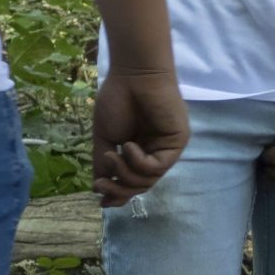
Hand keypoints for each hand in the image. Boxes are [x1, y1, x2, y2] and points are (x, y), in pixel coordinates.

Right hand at [92, 65, 189, 207]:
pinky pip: (157, 167)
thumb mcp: (105, 138)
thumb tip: (98, 190)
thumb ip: (104, 163)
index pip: (132, 181)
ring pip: (149, 180)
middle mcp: (155, 151)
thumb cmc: (117, 99)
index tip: (99, 199)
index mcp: (139, 150)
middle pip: (141, 186)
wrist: (132, 75)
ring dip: (126, 174)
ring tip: (112, 156)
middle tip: (101, 186)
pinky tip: (129, 146)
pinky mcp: (177, 142)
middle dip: (119, 190)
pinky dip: (139, 162)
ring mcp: (167, 148)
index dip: (117, 193)